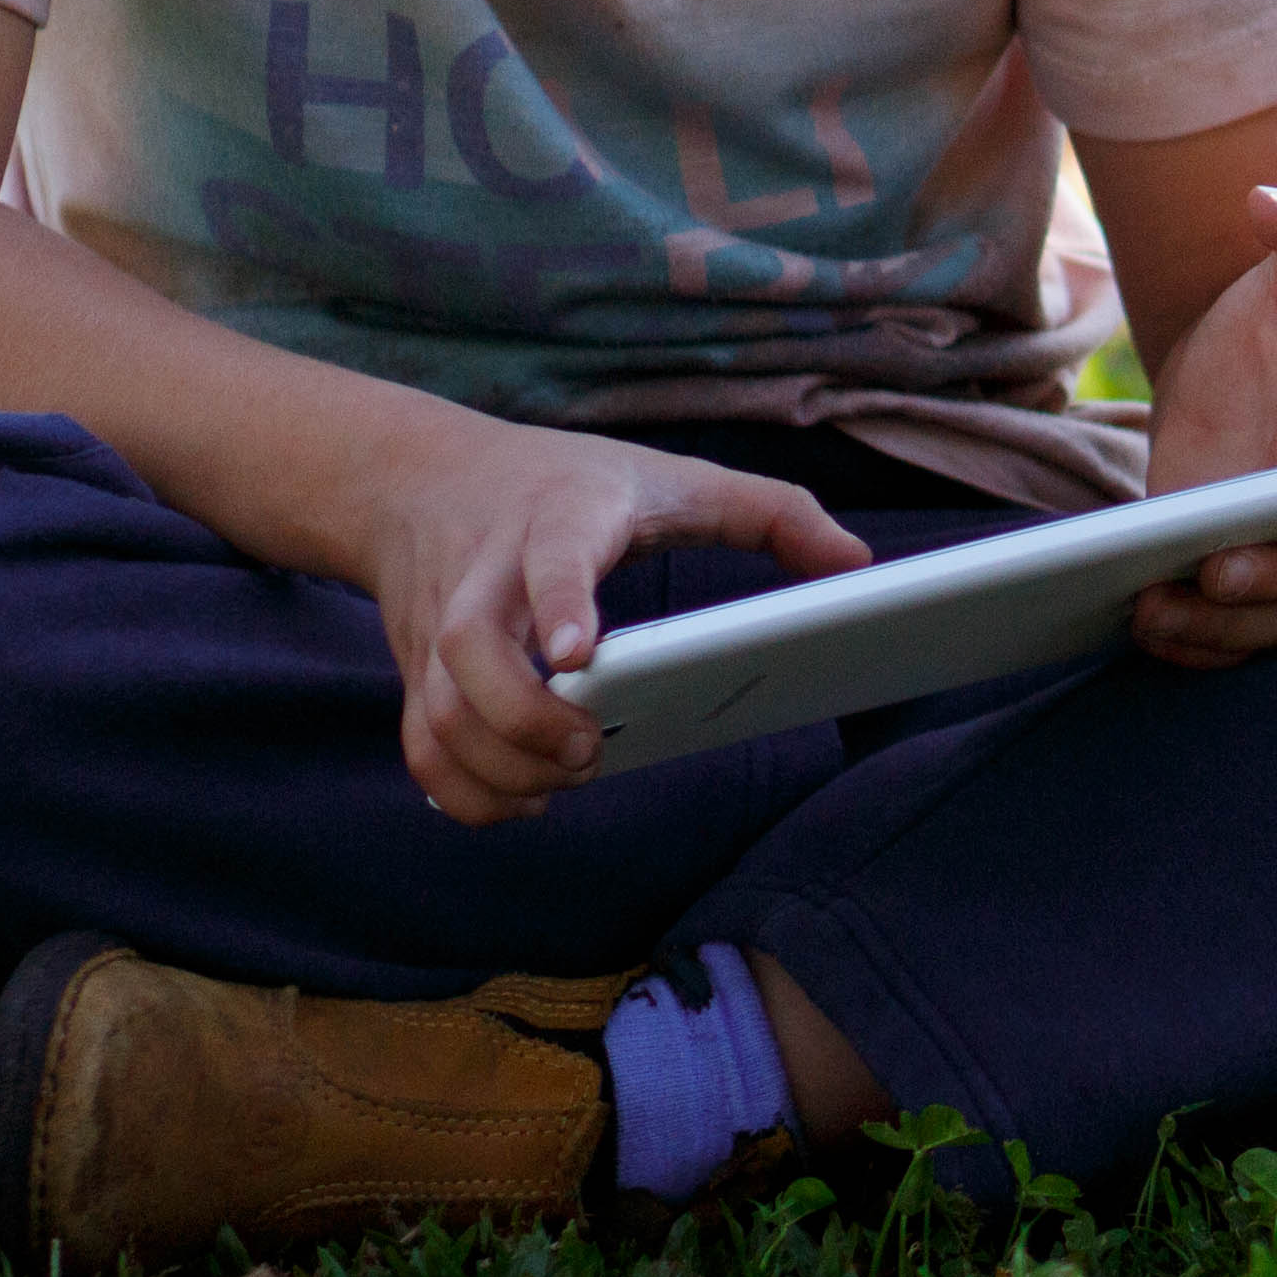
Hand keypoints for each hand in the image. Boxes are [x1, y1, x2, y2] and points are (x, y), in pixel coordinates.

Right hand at [356, 416, 868, 823]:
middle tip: (593, 748)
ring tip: (568, 779)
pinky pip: (421, 746)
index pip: (552, 555)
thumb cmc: (570, 485)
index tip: (582, 652)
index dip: (562, 601)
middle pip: (470, 649)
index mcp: (560, 517)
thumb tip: (858, 565)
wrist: (421, 481)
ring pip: (438, 712)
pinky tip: (527, 797)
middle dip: (524, 717)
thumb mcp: (675, 479)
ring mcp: (440, 629)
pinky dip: (463, 790)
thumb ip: (773, 513)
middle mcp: (487, 575)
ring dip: (498, 768)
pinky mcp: (417, 671)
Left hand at [1128, 178, 1276, 666]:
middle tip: (1208, 571)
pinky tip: (1138, 622)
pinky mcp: (1223, 578)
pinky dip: (1193, 645)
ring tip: (1150, 608)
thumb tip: (1272, 201)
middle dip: (1264, 584)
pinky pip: (1227, 636)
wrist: (1260, 377)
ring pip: (1271, 619)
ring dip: (1218, 630)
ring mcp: (1273, 555)